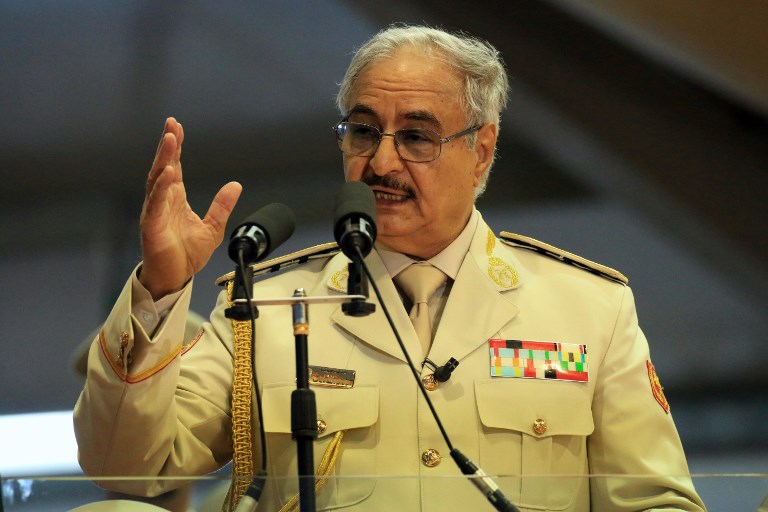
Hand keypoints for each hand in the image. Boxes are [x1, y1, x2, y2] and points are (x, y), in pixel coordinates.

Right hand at [138, 118, 241, 299]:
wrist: (175, 278)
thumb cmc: (186, 255)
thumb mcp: (212, 227)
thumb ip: (222, 206)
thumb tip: (235, 185)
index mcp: (175, 198)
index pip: (175, 167)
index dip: (176, 147)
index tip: (177, 127)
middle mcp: (162, 201)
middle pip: (164, 167)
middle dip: (167, 146)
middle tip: (171, 125)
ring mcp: (155, 211)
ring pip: (157, 180)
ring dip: (163, 159)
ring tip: (170, 141)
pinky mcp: (152, 225)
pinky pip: (156, 203)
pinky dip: (162, 187)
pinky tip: (169, 173)